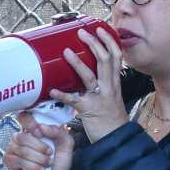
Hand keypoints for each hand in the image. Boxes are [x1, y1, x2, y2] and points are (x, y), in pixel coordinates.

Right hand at [3, 110, 74, 169]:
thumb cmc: (59, 163)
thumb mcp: (66, 145)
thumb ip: (59, 132)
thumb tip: (43, 126)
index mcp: (33, 130)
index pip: (23, 117)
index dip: (30, 123)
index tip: (40, 133)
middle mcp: (20, 137)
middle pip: (21, 136)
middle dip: (39, 147)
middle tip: (49, 153)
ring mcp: (12, 149)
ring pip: (21, 150)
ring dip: (38, 159)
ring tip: (47, 164)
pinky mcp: (9, 161)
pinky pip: (17, 161)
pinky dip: (32, 166)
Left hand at [48, 27, 128, 142]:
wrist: (117, 140)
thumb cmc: (110, 118)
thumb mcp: (110, 97)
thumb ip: (101, 84)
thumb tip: (86, 72)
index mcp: (114, 82)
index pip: (116, 56)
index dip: (109, 41)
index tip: (101, 28)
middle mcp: (110, 87)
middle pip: (105, 60)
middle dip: (94, 44)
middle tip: (81, 32)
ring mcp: (100, 98)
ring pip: (90, 76)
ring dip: (77, 63)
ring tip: (66, 52)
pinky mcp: (89, 110)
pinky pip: (75, 100)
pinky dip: (63, 94)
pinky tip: (52, 90)